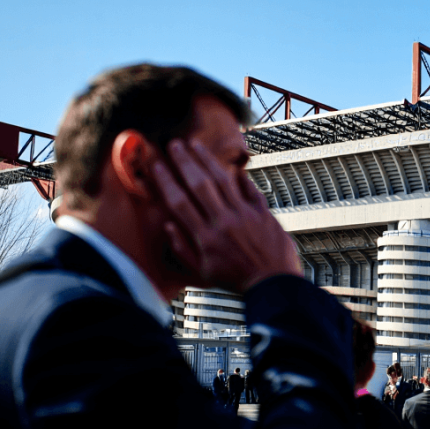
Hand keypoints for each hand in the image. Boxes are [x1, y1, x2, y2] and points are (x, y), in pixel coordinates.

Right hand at [150, 139, 300, 291]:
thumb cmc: (237, 280)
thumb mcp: (203, 271)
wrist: (272, 284)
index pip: (180, 202)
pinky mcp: (263, 213)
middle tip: (174, 144)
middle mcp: (223, 221)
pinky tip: (235, 167)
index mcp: (205, 237)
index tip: (157, 165)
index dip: (166, 181)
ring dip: (208, 160)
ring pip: (223, 180)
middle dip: (184, 161)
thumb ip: (183, 248)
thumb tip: (168, 225)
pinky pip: (251, 190)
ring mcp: (245, 215)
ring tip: (196, 146)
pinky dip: (242, 178)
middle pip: (199, 184)